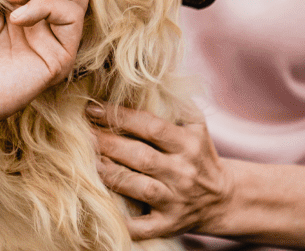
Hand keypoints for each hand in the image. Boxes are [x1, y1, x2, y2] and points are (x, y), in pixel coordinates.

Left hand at [89, 103, 232, 238]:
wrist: (223, 198)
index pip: (151, 127)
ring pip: (138, 188)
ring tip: (87, 161)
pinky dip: (124, 222)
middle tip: (81, 133)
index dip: (120, 117)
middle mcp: (183, 172)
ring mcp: (176, 200)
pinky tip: (103, 208)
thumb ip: (174, 102)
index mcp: (188, 144)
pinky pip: (143, 227)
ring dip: (110, 174)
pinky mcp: (169, 225)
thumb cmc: (199, 154)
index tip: (92, 108)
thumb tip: (143, 78)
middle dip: (107, 143)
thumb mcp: (196, 125)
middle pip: (140, 156)